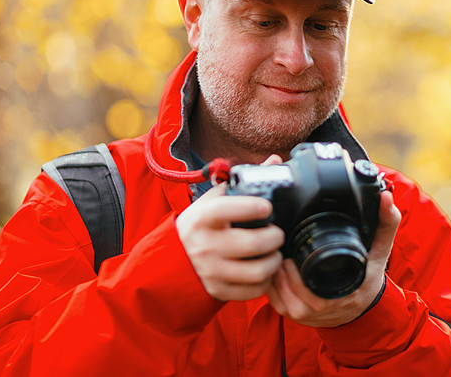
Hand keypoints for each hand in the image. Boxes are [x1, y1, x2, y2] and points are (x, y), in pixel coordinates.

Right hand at [175, 158, 285, 301]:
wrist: (173, 259)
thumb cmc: (201, 224)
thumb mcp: (214, 200)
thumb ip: (243, 181)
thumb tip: (275, 161)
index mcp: (202, 218)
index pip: (228, 210)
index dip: (253, 207)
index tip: (267, 207)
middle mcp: (204, 245)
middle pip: (254, 243)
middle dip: (275, 237)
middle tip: (277, 233)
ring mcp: (211, 271)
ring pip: (258, 271)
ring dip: (274, 260)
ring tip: (274, 252)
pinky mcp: (218, 290)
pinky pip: (253, 290)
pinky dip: (265, 281)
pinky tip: (263, 269)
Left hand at [266, 190, 400, 327]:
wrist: (362, 309)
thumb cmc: (368, 277)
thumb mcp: (380, 250)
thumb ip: (386, 223)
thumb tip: (386, 198)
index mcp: (341, 292)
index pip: (307, 282)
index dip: (294, 264)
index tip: (291, 243)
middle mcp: (321, 308)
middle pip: (286, 284)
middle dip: (279, 261)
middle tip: (279, 243)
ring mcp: (305, 314)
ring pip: (276, 291)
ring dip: (272, 269)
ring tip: (275, 250)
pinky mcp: (292, 316)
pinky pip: (272, 298)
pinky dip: (269, 280)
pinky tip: (274, 264)